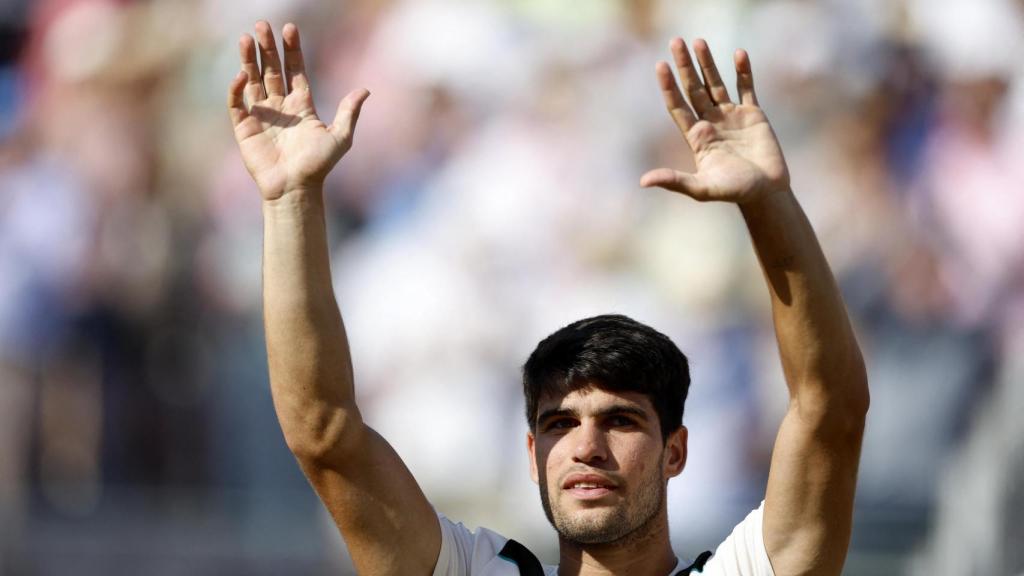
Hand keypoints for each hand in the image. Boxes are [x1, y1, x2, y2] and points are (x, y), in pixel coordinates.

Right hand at [227, 21, 368, 200]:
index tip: (289, 28)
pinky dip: (237, 88)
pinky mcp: (245, 127)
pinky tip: (241, 74)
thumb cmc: (318, 166)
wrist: (295, 189)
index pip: (295, 70)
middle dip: (267, 47)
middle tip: (262, 25)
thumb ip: (349, 112)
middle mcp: (280, 106)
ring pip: (253, 80)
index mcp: (301, 105)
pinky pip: (237, 103)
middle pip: (272, 69)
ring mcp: (262, 115)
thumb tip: (365, 90)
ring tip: (246, 38)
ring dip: (249, 60)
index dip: (292, 49)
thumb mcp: (340, 137)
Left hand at [640, 38, 788, 203]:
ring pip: (716, 84)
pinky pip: (746, 88)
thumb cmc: (733, 192)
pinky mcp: (753, 114)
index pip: (678, 106)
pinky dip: (743, 71)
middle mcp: (710, 122)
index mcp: (696, 137)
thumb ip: (674, 181)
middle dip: (684, 67)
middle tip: (675, 42)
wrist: (766, 192)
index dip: (669, 87)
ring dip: (708, 63)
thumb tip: (643, 181)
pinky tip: (738, 54)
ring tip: (699, 41)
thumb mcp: (701, 188)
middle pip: (693, 89)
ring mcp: (731, 116)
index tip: (660, 66)